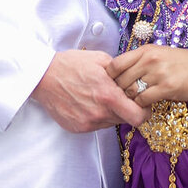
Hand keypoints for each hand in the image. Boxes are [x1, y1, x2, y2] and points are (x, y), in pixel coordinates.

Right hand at [31, 50, 147, 132]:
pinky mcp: (77, 128)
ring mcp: (87, 123)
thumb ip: (122, 72)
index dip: (144, 111)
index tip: (142, 103)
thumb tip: (136, 79)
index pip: (138, 117)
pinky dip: (97, 115)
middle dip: (127, 109)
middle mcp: (99, 113)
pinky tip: (88, 101)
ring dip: (111, 112)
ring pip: (111, 122)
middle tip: (119, 95)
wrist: (43, 77)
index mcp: (108, 96)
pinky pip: (96, 125)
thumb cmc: (71, 64)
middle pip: (125, 119)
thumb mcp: (101, 59)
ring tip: (99, 96)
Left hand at [106, 45, 187, 106]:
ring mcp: (158, 73)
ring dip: (132, 100)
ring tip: (139, 101)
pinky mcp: (167, 87)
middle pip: (120, 81)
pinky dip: (143, 106)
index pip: (115, 64)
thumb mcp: (159, 54)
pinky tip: (150, 104)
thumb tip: (119, 75)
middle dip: (121, 92)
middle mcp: (150, 59)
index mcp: (146, 50)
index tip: (117, 85)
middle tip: (128, 98)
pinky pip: (143, 100)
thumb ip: (140, 61)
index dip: (112, 78)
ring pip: (130, 92)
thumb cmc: (183, 63)